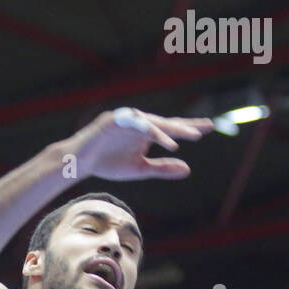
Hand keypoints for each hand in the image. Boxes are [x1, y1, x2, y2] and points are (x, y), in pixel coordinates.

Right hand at [65, 108, 212, 180]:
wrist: (79, 163)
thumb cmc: (107, 164)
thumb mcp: (139, 169)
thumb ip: (162, 168)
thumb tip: (188, 169)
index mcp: (145, 132)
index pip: (170, 127)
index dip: (189, 126)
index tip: (210, 126)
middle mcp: (137, 123)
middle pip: (165, 122)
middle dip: (184, 125)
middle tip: (203, 130)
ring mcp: (125, 120)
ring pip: (152, 121)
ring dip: (169, 128)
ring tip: (187, 135)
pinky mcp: (113, 120)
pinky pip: (135, 124)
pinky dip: (150, 130)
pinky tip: (163, 140)